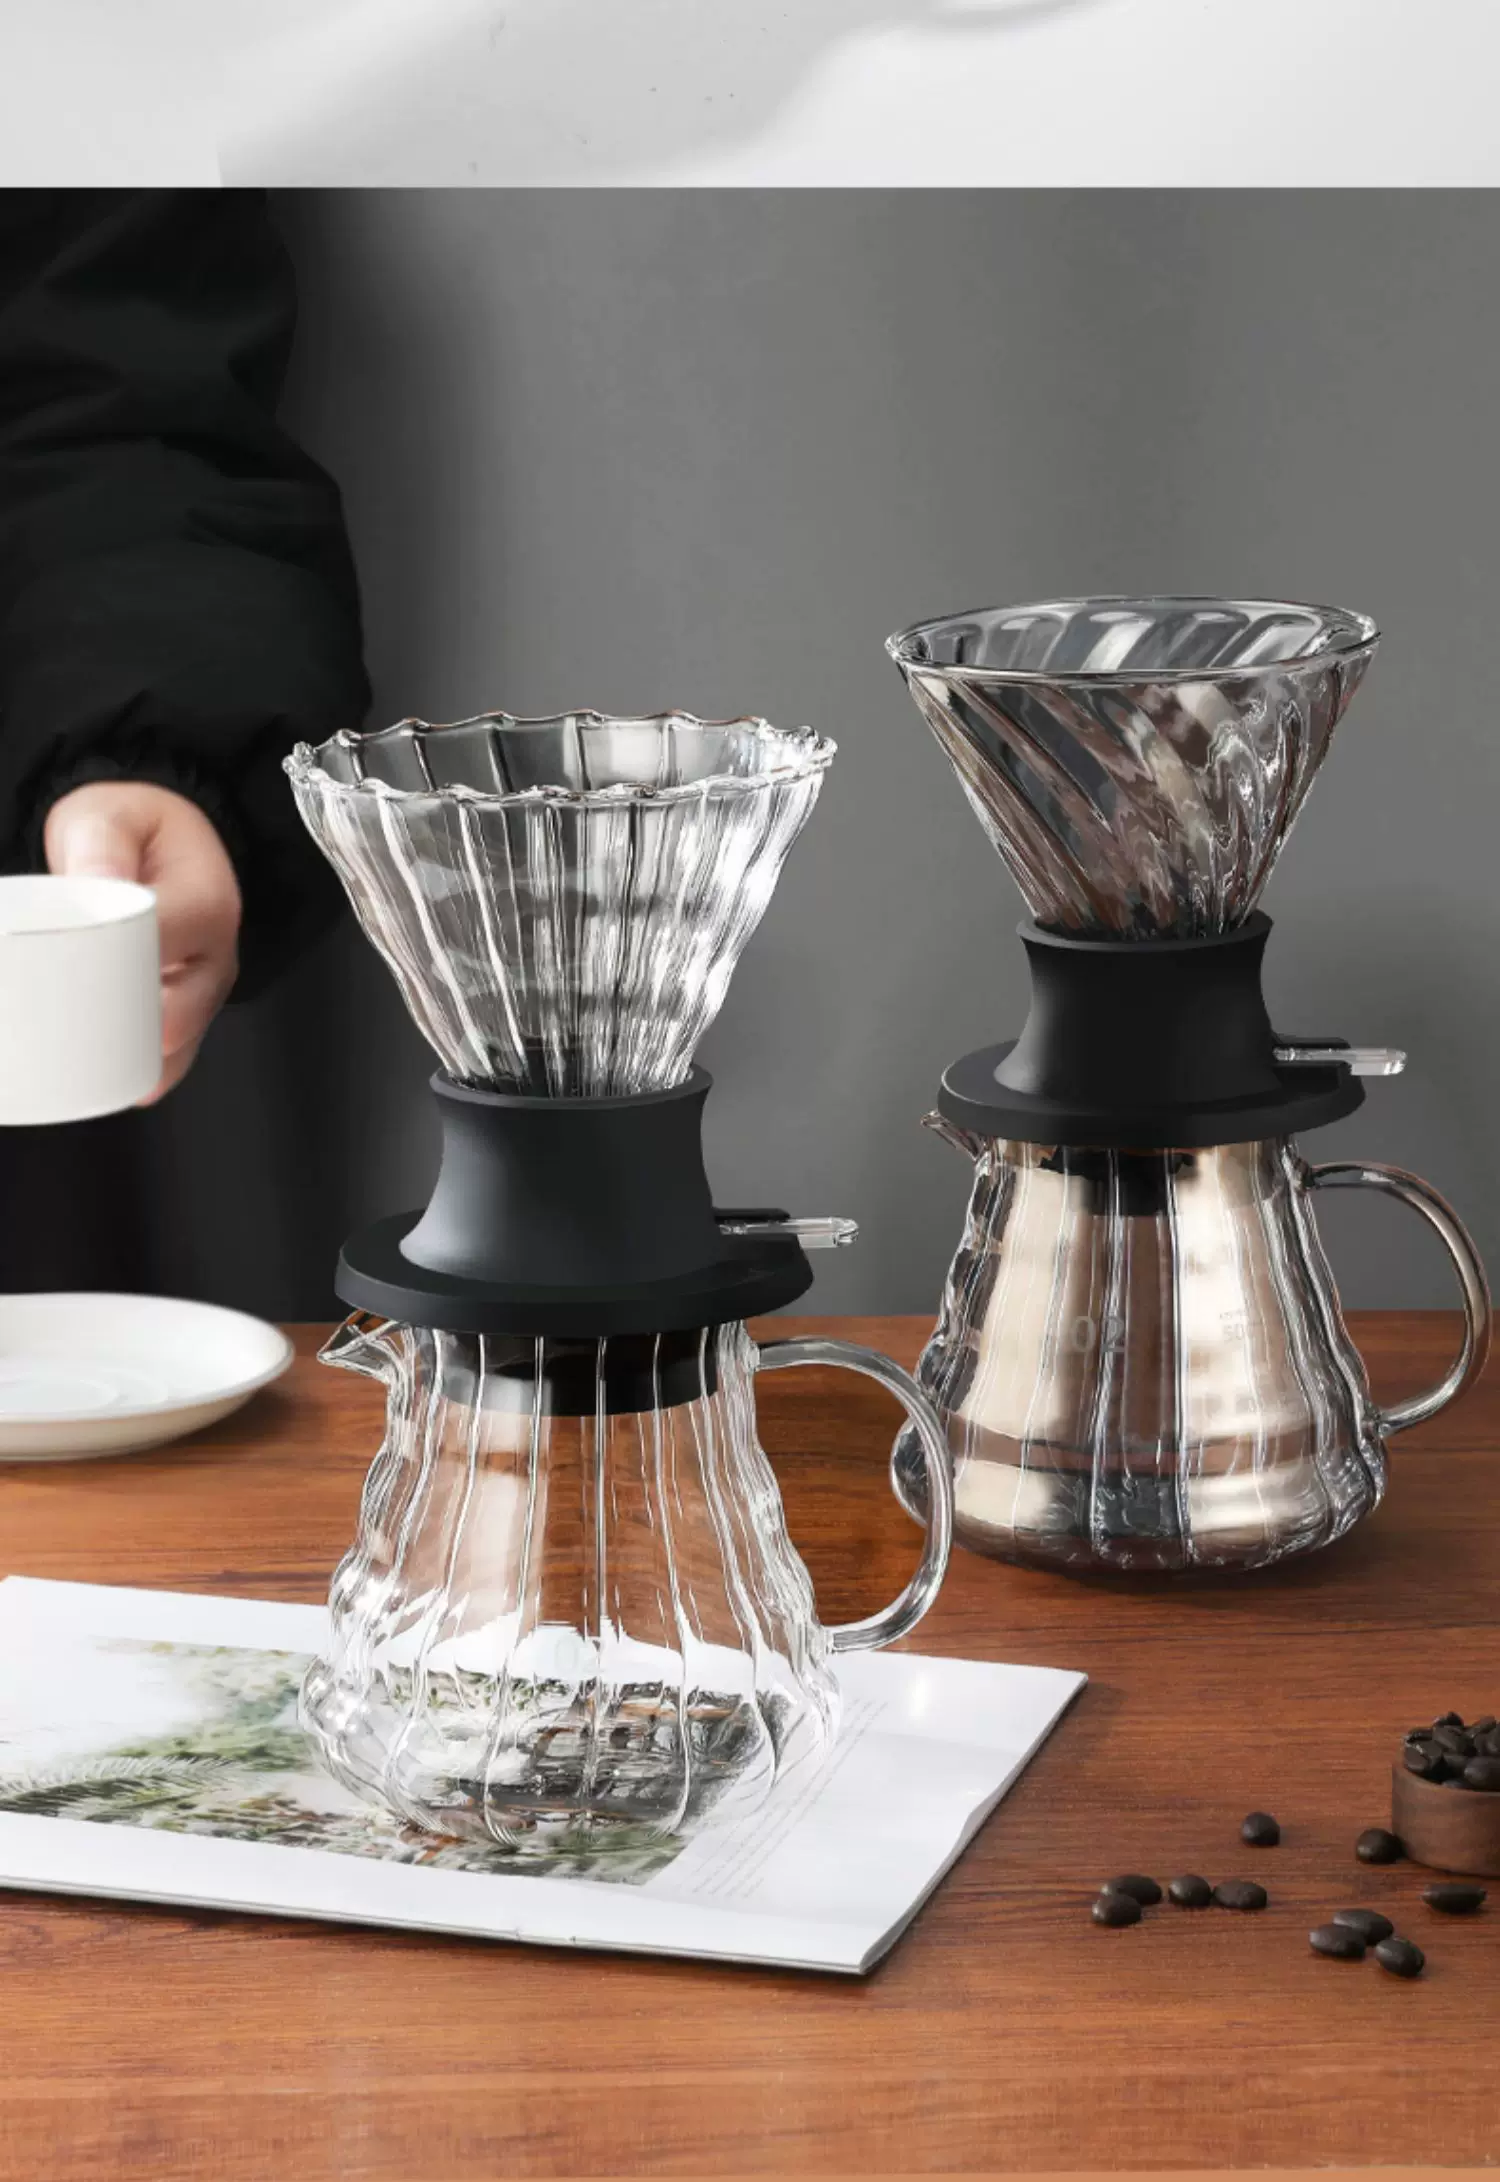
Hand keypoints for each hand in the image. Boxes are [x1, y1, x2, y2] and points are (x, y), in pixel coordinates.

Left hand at [44, 782, 241, 1102]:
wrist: (157, 844)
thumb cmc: (134, 832)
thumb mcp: (110, 817)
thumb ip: (103, 842)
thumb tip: (101, 882)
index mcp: (206, 904)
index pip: (165, 950)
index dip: (122, 979)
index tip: (72, 992)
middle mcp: (215, 957)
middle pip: (175, 1019)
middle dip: (125, 1041)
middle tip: (65, 1048)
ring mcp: (203, 992)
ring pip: (175, 1050)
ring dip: (129, 1067)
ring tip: (80, 1075)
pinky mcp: (185, 1014)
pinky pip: (168, 1058)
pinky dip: (135, 1074)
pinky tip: (100, 1085)